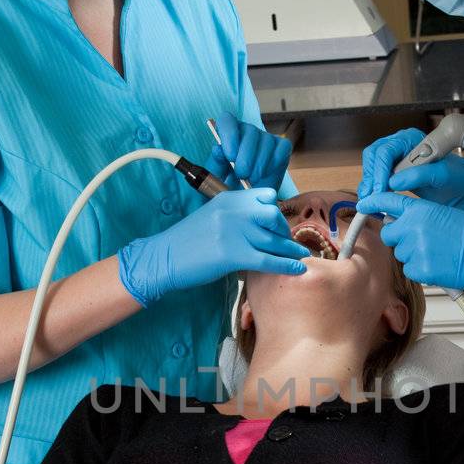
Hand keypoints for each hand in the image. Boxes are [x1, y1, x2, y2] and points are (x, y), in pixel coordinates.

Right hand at [118, 187, 308, 306]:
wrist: (163, 258)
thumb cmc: (186, 242)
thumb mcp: (211, 218)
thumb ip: (234, 216)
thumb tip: (260, 226)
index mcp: (227, 198)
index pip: (265, 195)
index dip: (277, 211)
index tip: (278, 226)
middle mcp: (232, 211)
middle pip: (273, 214)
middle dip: (284, 229)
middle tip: (287, 242)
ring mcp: (232, 231)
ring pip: (273, 239)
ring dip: (291, 249)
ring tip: (300, 256)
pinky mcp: (231, 254)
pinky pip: (267, 259)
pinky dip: (286, 264)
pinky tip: (297, 269)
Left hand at [206, 112, 290, 190]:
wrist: (249, 201)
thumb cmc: (230, 186)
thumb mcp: (217, 177)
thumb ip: (215, 163)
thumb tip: (218, 149)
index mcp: (228, 134)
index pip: (227, 120)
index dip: (229, 135)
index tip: (230, 156)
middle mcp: (247, 131)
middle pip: (249, 131)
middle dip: (245, 157)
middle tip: (241, 175)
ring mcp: (266, 138)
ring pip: (266, 141)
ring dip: (259, 164)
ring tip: (252, 179)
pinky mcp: (282, 146)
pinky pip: (281, 149)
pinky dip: (273, 164)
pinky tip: (265, 174)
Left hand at [355, 192, 463, 303]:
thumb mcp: (444, 214)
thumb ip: (419, 215)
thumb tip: (400, 220)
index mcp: (421, 209)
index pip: (388, 202)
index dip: (373, 203)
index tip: (363, 204)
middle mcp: (414, 227)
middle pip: (389, 233)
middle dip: (399, 238)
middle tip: (420, 240)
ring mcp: (415, 249)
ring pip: (400, 253)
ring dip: (412, 254)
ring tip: (436, 252)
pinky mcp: (418, 269)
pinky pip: (409, 269)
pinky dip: (420, 269)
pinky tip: (437, 264)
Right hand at [358, 127, 463, 210]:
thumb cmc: (461, 179)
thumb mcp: (444, 176)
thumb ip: (420, 174)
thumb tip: (394, 180)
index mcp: (412, 140)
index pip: (386, 151)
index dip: (379, 170)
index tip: (380, 190)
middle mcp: (402, 145)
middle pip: (374, 155)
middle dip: (371, 176)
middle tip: (371, 196)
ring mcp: (397, 157)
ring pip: (372, 165)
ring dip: (369, 182)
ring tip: (370, 199)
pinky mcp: (396, 171)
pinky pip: (377, 175)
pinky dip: (373, 186)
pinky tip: (374, 198)